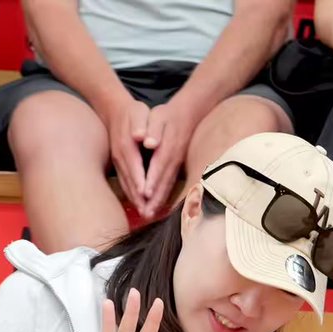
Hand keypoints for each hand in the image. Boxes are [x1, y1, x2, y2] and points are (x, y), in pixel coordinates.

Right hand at [102, 95, 150, 211]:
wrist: (114, 108)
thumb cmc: (132, 111)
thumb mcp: (138, 112)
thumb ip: (141, 124)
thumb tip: (141, 137)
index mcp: (127, 145)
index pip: (135, 166)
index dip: (140, 181)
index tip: (146, 195)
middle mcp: (121, 157)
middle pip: (130, 180)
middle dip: (139, 198)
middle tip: (147, 214)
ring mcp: (118, 162)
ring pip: (127, 184)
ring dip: (135, 200)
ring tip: (144, 215)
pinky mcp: (118, 165)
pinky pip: (125, 182)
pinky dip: (131, 195)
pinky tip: (138, 205)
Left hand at [140, 98, 195, 218]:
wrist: (187, 115)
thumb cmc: (168, 115)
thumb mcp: (159, 116)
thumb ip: (153, 128)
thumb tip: (148, 142)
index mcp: (167, 148)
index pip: (158, 166)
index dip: (152, 180)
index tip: (145, 194)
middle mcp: (173, 161)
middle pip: (163, 182)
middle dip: (154, 199)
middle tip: (146, 214)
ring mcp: (176, 166)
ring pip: (166, 187)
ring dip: (159, 202)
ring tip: (150, 216)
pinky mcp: (176, 168)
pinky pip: (169, 186)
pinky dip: (163, 198)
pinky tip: (156, 207)